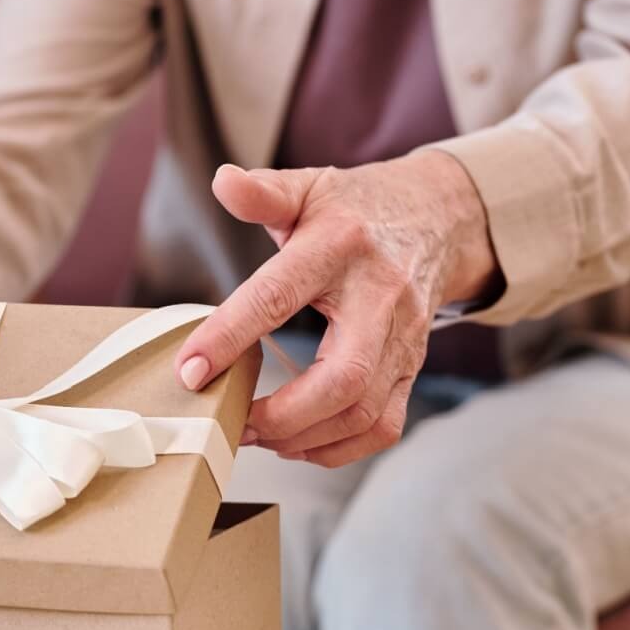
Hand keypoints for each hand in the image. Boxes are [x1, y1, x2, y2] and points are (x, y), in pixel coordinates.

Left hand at [176, 151, 499, 467]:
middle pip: (343, 377)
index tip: (189, 370)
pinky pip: (383, 425)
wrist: (440, 218)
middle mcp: (381, 297)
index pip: (278, 296)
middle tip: (233, 422)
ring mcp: (404, 338)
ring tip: (257, 435)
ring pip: (363, 411)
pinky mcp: (413, 367)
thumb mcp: (309, 187)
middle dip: (282, 415)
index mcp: (340, 246)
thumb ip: (263, 192)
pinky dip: (338, 448)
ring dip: (304, 437)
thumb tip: (223, 180)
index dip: (229, 336)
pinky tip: (298, 443)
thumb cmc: (358, 208)